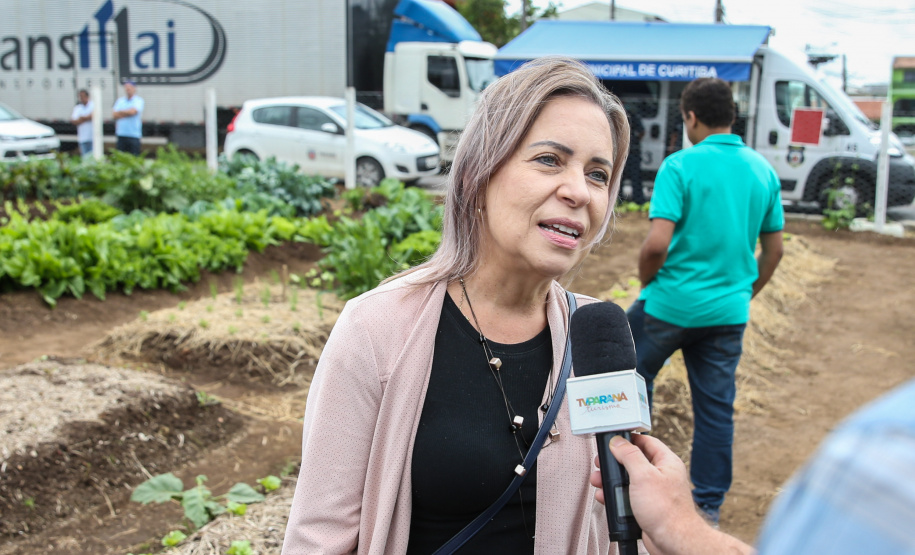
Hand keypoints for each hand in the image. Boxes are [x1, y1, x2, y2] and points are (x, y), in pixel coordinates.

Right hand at [589, 434, 753, 554]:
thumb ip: (629, 456)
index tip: (613, 439)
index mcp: (666, 462)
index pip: (646, 441)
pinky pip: (627, 496)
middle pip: (634, 460)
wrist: (672, 541)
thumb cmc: (666, 510)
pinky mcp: (646, 507)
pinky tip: (605, 497)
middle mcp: (661, 475)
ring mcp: (653, 492)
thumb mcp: (643, 476)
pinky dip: (615, 495)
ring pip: (628, 479)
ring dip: (611, 479)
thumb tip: (618, 442)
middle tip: (601, 462)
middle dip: (615, 462)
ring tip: (598, 480)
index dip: (629, 439)